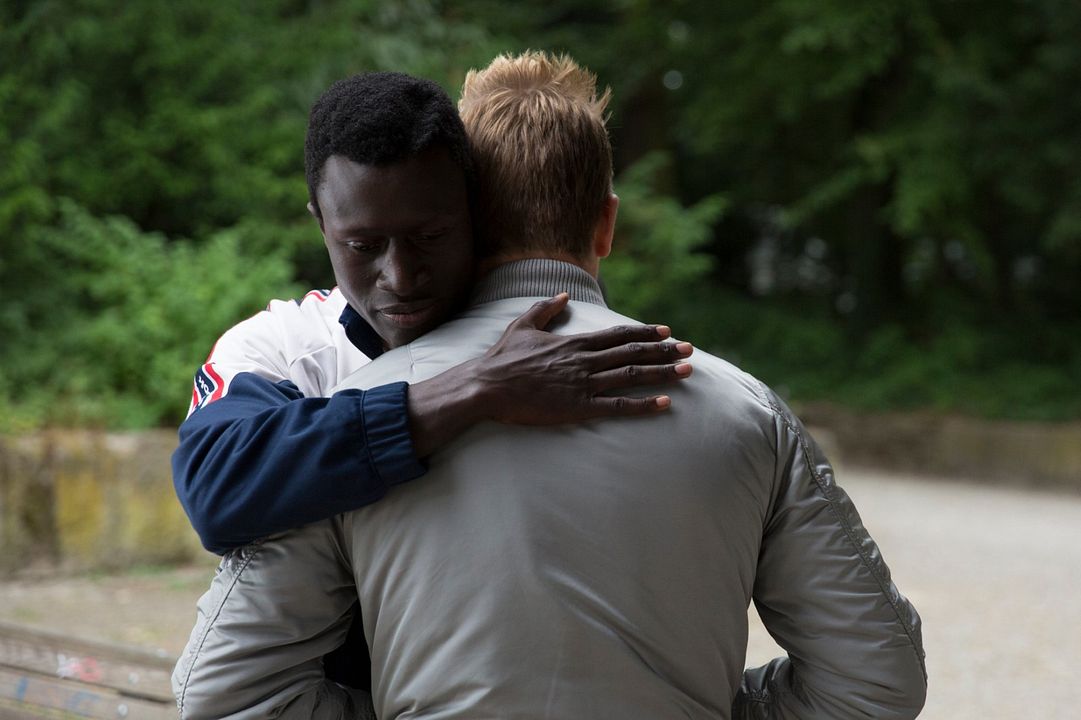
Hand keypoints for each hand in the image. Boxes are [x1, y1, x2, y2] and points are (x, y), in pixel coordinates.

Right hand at [473, 293, 692, 424]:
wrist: (487, 387)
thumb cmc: (502, 358)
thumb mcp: (523, 326)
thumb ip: (545, 309)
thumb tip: (562, 296)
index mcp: (574, 342)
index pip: (618, 335)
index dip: (645, 333)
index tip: (665, 331)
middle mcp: (584, 361)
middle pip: (633, 353)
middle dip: (664, 351)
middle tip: (689, 349)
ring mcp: (583, 384)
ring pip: (631, 376)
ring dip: (662, 373)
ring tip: (686, 370)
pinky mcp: (578, 407)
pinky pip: (617, 406)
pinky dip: (642, 404)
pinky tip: (664, 403)